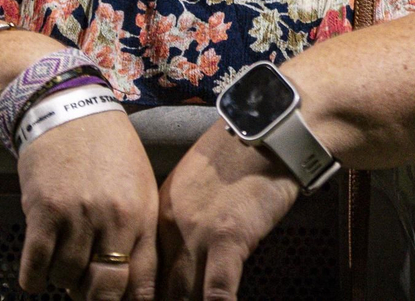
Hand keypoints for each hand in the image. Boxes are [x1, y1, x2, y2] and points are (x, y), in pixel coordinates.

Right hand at [16, 109, 159, 299]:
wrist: (70, 110)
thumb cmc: (110, 151)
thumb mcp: (139, 187)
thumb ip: (138, 232)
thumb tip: (132, 282)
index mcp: (143, 214)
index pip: (142, 280)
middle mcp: (114, 219)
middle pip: (105, 289)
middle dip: (95, 299)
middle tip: (87, 291)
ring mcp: (78, 216)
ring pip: (67, 279)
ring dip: (63, 281)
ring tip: (65, 264)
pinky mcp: (44, 212)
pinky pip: (35, 267)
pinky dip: (34, 278)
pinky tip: (38, 271)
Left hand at [156, 123, 302, 300]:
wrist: (271, 130)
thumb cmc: (242, 154)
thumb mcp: (195, 183)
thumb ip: (183, 218)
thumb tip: (183, 252)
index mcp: (161, 214)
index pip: (142, 270)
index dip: (145, 294)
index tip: (151, 299)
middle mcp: (171, 227)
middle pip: (158, 287)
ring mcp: (198, 235)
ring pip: (183, 295)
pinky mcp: (229, 239)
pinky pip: (217, 290)